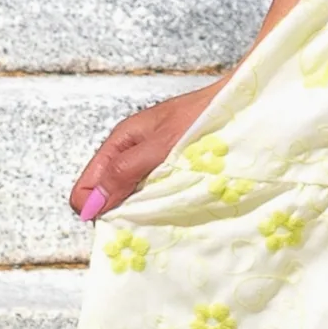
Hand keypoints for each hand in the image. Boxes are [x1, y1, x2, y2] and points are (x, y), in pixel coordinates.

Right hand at [70, 82, 221, 227]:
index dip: (95, 209)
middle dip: (120, 214)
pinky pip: (156, 198)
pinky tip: (178, 210)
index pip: (85, 188)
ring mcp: (152, 165)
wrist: (242, 104)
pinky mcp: (173, 174)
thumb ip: (125, 171)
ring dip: (144, 212)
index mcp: (120, 143)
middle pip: (108, 197)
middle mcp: (132, 155)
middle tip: (145, 222)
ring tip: (165, 216)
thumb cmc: (203, 116)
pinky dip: (163, 207)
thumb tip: (91, 203)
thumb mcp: (160, 144)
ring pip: (133, 200)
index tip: (118, 224)